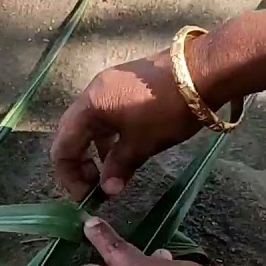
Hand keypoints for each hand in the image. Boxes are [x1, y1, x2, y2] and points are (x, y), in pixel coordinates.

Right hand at [50, 49, 202, 200]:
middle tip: (95, 185)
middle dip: (80, 163)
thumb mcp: (142, 144)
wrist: (203, 70)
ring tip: (113, 171)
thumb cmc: (167, 110)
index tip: (86, 195)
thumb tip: (107, 190)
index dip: (69, 175)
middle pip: (72, 133)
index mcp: (90, 105)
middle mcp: (93, 91)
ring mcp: (110, 84)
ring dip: (96, 150)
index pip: (63, 146)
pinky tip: (125, 149)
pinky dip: (109, 135)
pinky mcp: (126, 83)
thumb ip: (119, 166)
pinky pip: (107, 113)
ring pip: (91, 124)